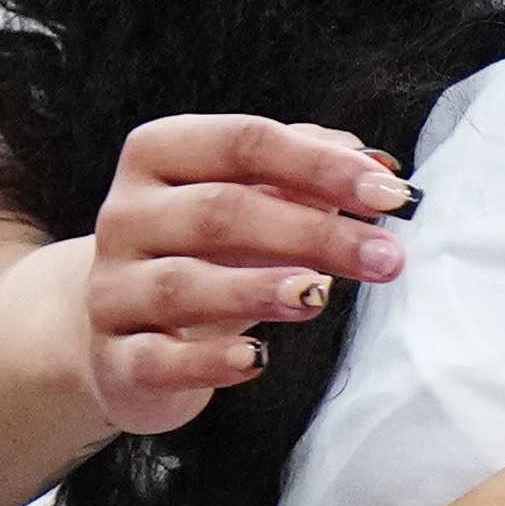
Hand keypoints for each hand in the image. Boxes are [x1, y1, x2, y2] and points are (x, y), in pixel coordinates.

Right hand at [75, 114, 413, 427]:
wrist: (123, 326)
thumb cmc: (204, 249)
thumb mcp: (249, 199)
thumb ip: (308, 174)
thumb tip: (382, 169)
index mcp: (160, 155)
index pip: (244, 143)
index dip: (322, 166)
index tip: (392, 196)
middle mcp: (126, 215)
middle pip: (220, 212)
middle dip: (313, 233)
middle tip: (386, 258)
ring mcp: (112, 288)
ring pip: (183, 283)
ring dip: (258, 289)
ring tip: (319, 295)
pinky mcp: (115, 358)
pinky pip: (158, 360)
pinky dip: (208, 362)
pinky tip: (257, 358)